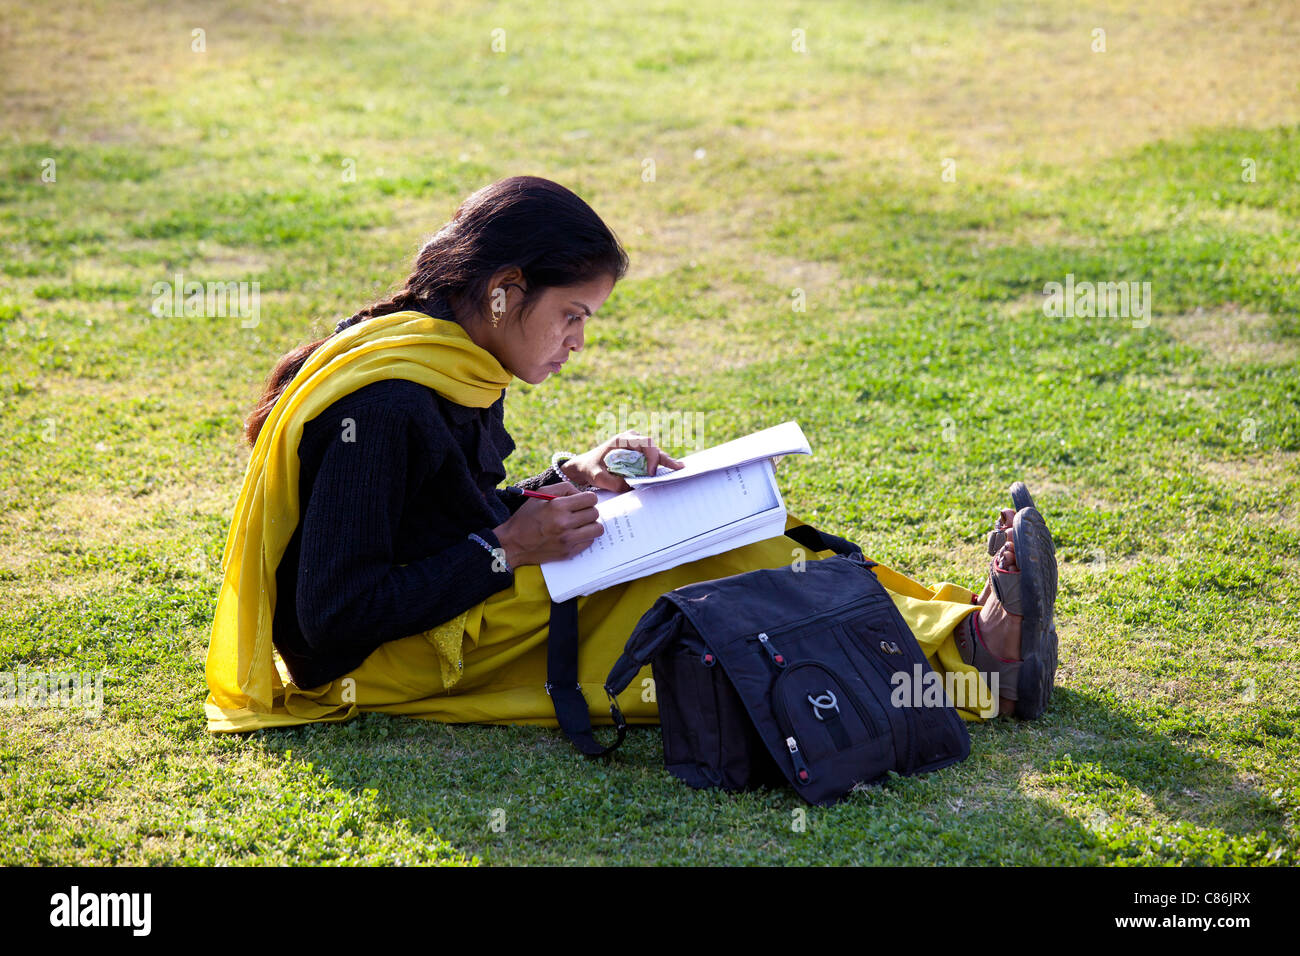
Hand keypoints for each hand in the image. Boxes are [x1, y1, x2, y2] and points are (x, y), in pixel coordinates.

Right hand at [491, 482, 602, 566]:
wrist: (513, 543)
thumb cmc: (527, 517)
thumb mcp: (541, 494)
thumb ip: (564, 488)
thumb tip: (582, 493)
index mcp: (557, 506)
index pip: (590, 499)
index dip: (588, 498)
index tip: (582, 501)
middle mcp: (564, 523)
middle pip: (595, 513)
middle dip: (589, 511)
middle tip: (580, 513)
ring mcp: (567, 540)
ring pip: (597, 529)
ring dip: (591, 525)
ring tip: (580, 524)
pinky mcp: (568, 552)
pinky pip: (589, 542)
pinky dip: (585, 537)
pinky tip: (574, 534)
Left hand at [558, 431, 684, 492]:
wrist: (585, 465)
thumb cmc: (590, 468)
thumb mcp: (597, 477)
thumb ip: (613, 482)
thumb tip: (632, 487)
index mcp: (623, 440)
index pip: (645, 443)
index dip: (652, 457)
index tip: (651, 473)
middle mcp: (632, 440)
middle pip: (654, 448)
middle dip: (666, 459)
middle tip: (680, 469)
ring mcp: (636, 446)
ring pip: (655, 453)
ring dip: (665, 463)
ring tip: (680, 469)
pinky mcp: (638, 455)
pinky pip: (652, 459)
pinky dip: (660, 466)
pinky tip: (673, 470)